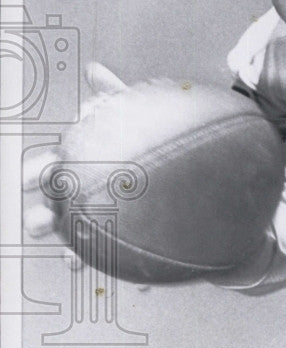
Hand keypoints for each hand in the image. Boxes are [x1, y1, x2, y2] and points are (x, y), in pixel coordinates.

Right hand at [23, 63, 149, 288]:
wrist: (196, 184)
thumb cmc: (155, 143)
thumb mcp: (140, 116)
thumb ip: (117, 97)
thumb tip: (94, 69)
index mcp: (86, 163)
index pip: (55, 167)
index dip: (38, 173)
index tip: (26, 180)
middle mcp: (93, 193)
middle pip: (61, 208)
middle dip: (43, 217)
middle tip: (38, 223)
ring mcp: (109, 218)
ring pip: (85, 237)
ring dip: (73, 251)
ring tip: (68, 259)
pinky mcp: (131, 239)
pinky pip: (122, 257)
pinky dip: (120, 266)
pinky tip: (126, 278)